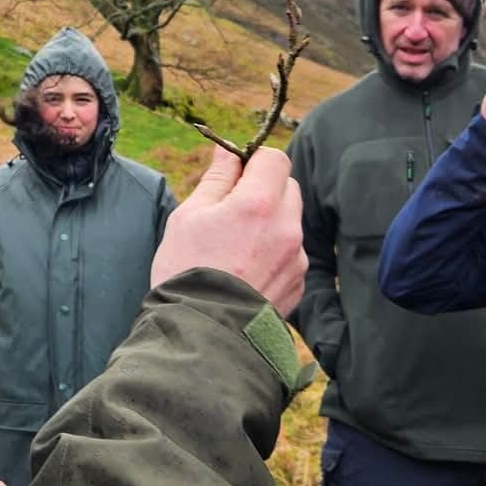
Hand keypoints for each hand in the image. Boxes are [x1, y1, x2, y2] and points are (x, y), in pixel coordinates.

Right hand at [151, 145, 305, 315]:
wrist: (202, 333)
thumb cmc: (186, 270)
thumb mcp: (189, 216)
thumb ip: (216, 179)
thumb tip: (227, 152)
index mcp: (258, 203)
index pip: (274, 158)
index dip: (253, 161)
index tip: (235, 175)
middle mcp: (286, 227)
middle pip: (287, 186)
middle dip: (264, 189)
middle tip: (232, 210)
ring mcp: (296, 257)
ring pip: (290, 220)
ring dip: (270, 221)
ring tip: (236, 246)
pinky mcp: (298, 282)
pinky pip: (291, 252)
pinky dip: (274, 252)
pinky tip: (246, 269)